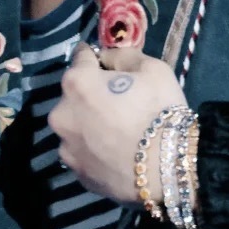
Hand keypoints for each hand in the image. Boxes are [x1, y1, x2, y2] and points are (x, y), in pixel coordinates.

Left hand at [50, 42, 186, 204]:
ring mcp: (65, 146)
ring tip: (119, 133)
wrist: (167, 169)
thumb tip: (109, 57)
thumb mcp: (152, 68)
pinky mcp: (75, 172)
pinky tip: (116, 153)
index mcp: (77, 82)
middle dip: (92, 94)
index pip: (81, 57)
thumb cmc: (160, 111)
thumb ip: (124, 56)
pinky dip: (94, 149)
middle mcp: (61, 113)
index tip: (110, 66)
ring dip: (90, 123)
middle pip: (75, 94)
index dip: (98, 59)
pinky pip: (83, 152)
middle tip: (121, 104)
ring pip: (76, 125)